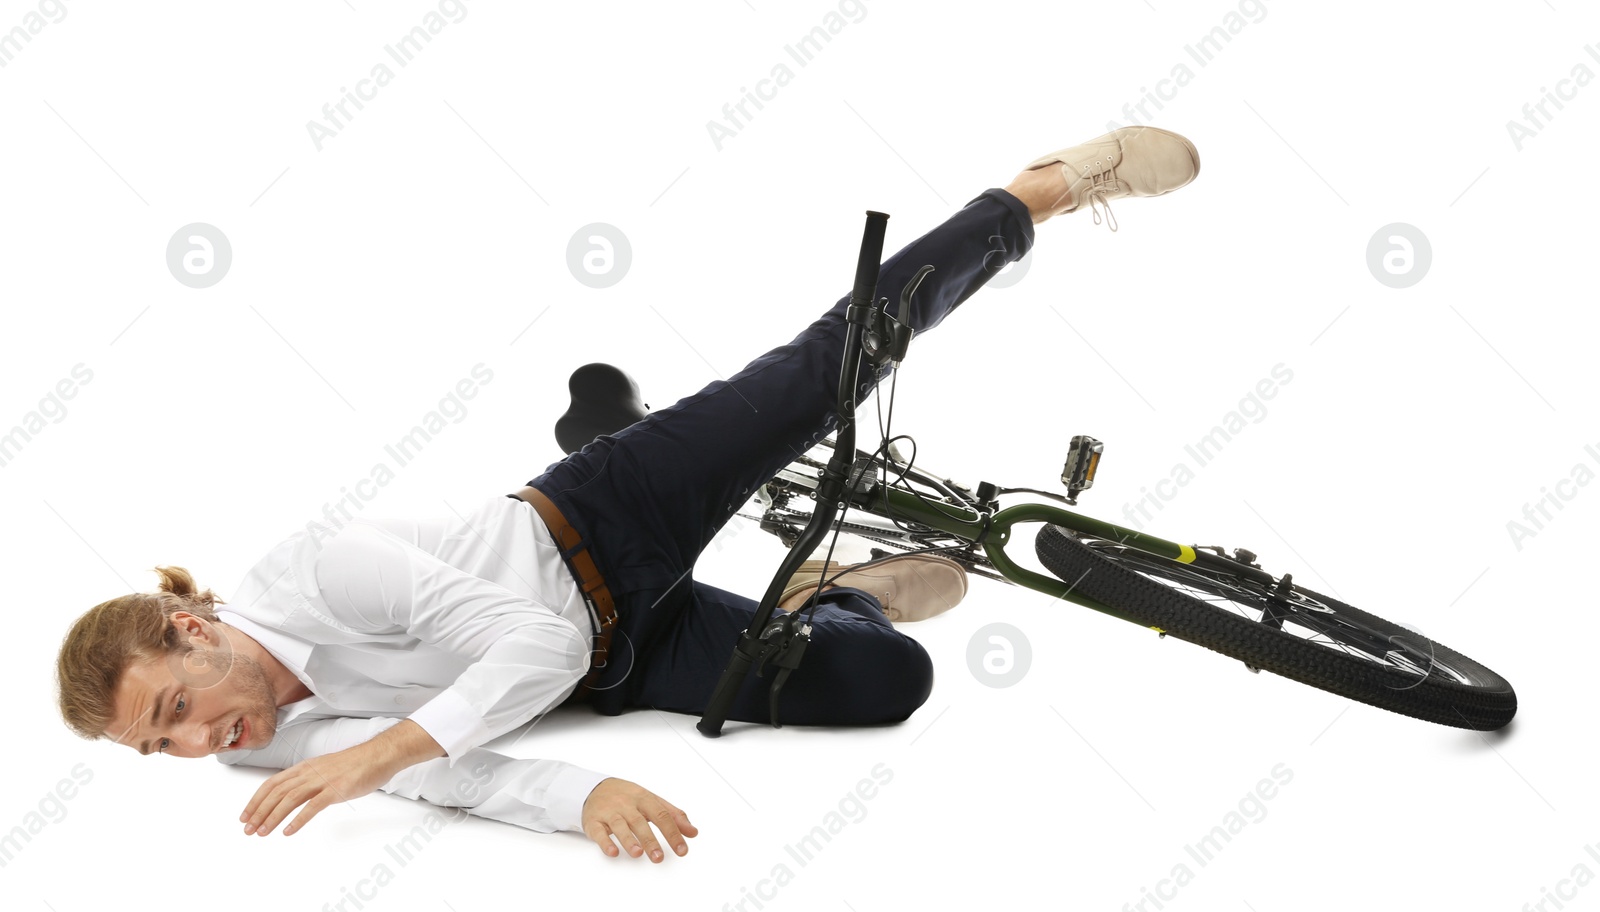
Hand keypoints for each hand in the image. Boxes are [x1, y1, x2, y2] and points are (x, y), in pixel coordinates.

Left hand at [240, 742, 397, 836]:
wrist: (379, 755)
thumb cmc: (355, 764)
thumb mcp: (325, 768)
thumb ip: (309, 780)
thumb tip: (294, 795)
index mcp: (305, 767)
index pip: (272, 783)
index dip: (256, 800)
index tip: (245, 816)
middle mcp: (309, 772)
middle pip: (277, 792)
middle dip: (259, 812)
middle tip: (248, 830)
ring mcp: (323, 780)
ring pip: (290, 799)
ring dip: (273, 817)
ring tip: (263, 833)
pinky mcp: (337, 790)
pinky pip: (313, 806)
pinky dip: (298, 820)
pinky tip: (289, 831)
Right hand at [581, 777, 697, 861]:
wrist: (595, 788)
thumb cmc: (628, 797)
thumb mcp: (652, 801)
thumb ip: (673, 816)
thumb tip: (693, 832)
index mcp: (644, 798)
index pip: (662, 815)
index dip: (673, 833)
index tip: (682, 850)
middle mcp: (627, 804)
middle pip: (640, 822)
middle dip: (650, 840)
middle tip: (659, 857)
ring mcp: (609, 812)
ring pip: (619, 825)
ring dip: (628, 840)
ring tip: (638, 853)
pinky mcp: (593, 821)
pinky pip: (598, 831)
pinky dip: (605, 842)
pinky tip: (613, 852)